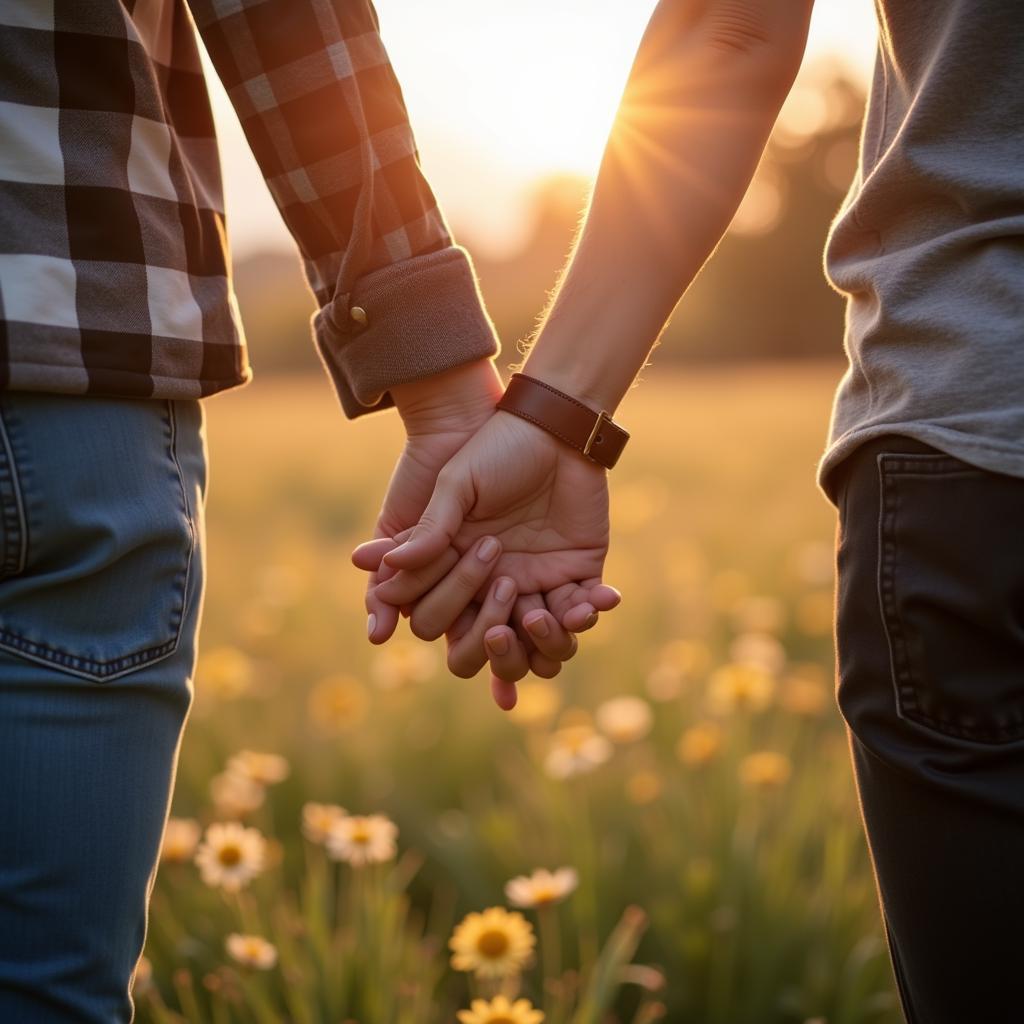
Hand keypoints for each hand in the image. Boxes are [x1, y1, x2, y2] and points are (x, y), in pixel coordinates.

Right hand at [370, 408, 619, 699]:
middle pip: (491, 648)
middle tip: (506, 595)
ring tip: (542, 613)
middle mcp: (496, 585)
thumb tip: (378, 566)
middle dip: (498, 646)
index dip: (447, 617)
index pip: (442, 618)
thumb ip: (428, 528)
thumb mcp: (456, 485)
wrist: (553, 425)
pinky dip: (589, 612)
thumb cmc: (496, 449)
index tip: (464, 592)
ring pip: (541, 644)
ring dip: (546, 641)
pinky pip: (583, 611)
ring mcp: (540, 581)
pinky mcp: (579, 572)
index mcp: (459, 569)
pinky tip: (594, 597)